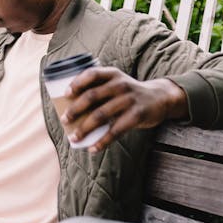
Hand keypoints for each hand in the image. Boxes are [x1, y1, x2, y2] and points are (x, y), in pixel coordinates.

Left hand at [61, 66, 187, 152]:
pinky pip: (115, 130)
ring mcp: (129, 100)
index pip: (91, 73)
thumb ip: (100, 90)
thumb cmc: (129, 93)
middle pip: (92, 96)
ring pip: (101, 115)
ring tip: (74, 138)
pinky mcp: (136, 115)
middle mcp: (120, 84)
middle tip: (64, 120)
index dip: (77, 83)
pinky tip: (92, 148)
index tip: (66, 94)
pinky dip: (102, 141)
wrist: (159, 98)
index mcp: (113, 74)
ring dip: (85, 128)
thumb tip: (73, 109)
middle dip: (75, 109)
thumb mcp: (117, 83)